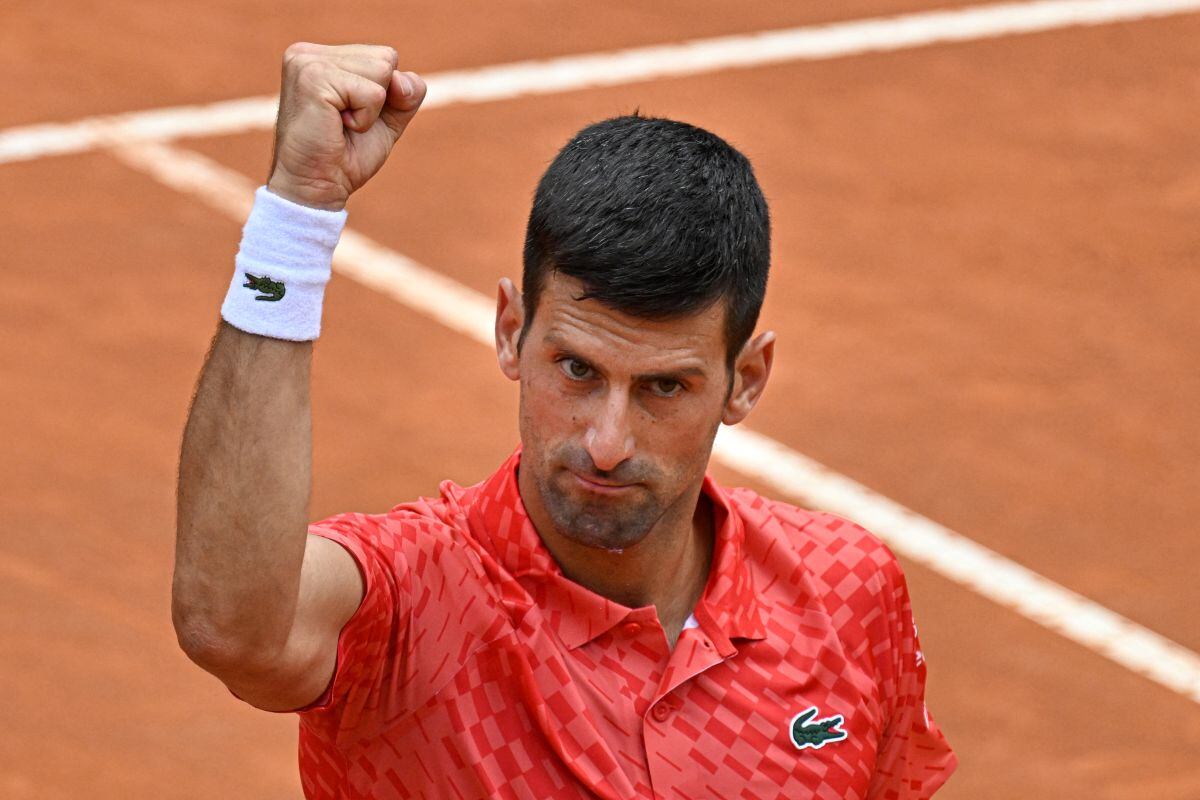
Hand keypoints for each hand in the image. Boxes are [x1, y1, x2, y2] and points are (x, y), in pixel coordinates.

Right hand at [267, 43, 426, 210]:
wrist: (316, 189)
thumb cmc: (346, 156)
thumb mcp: (387, 119)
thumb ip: (406, 94)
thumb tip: (402, 80)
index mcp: (321, 56)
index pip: (386, 57)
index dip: (386, 95)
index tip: (351, 117)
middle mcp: (309, 53)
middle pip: (387, 59)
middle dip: (379, 100)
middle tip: (345, 123)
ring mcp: (307, 62)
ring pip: (383, 71)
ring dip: (371, 110)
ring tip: (340, 124)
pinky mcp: (314, 79)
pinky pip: (373, 93)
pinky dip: (365, 119)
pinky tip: (337, 127)